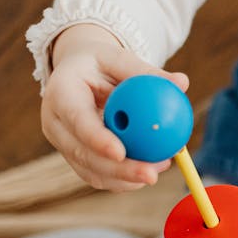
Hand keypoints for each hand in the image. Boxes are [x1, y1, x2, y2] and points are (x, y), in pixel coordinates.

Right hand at [42, 23, 189, 190]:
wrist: (77, 73)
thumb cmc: (101, 63)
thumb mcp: (119, 58)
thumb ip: (146, 72)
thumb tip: (182, 82)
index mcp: (61, 93)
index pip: (77, 120)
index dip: (96, 139)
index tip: (121, 153)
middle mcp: (55, 122)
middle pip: (83, 154)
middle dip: (117, 170)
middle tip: (151, 174)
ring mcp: (63, 143)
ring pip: (91, 171)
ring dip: (125, 178)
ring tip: (157, 170)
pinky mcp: (74, 157)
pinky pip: (98, 176)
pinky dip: (123, 180)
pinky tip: (149, 172)